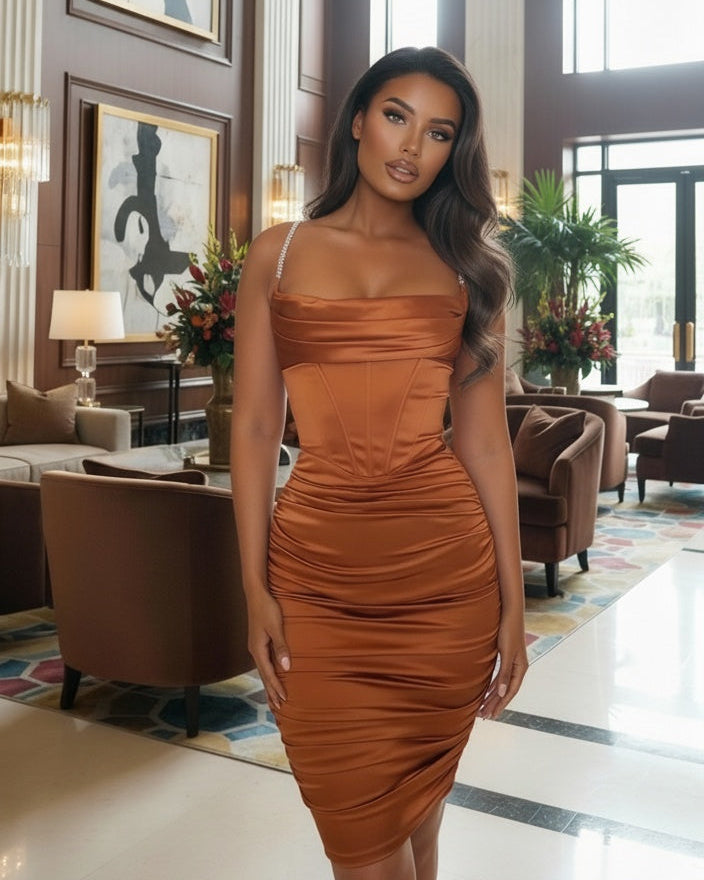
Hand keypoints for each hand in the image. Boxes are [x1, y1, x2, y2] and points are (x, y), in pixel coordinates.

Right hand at [246, 589, 290, 709]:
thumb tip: (286, 668)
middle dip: (271, 691)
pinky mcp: (259, 641)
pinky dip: (268, 673)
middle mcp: (255, 651)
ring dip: (269, 684)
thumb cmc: (267, 608)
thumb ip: (281, 647)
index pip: (268, 674)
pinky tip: (272, 675)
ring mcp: (256, 646)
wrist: (256, 594)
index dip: (276, 688)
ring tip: (273, 698)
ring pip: (263, 670)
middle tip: (278, 708)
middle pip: (264, 676)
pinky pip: (264, 662)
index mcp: (258, 649)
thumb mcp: (276, 627)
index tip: (284, 701)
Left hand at [478, 614, 527, 719]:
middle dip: (495, 704)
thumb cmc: (508, 630)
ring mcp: (512, 662)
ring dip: (493, 696)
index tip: (491, 715)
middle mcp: (518, 667)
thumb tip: (501, 693)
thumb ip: (504, 673)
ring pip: (502, 684)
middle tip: (484, 716)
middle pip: (506, 690)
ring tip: (484, 707)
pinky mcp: (506, 656)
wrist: (510, 613)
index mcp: (520, 668)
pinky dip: (493, 685)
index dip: (501, 704)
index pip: (510, 692)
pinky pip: (500, 676)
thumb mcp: (505, 652)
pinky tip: (487, 691)